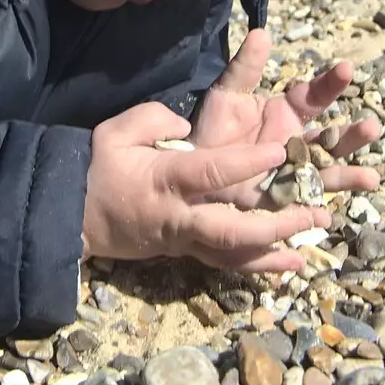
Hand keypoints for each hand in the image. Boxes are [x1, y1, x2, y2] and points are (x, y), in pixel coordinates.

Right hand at [83, 103, 328, 273]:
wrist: (73, 216)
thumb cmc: (96, 168)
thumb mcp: (115, 131)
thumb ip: (152, 118)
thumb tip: (184, 123)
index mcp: (165, 179)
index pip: (211, 172)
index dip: (247, 164)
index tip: (281, 153)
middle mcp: (180, 216)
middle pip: (231, 230)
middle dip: (274, 226)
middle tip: (312, 213)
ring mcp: (184, 239)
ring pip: (233, 255)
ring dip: (274, 253)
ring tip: (309, 249)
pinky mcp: (185, 251)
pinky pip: (226, 262)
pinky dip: (259, 266)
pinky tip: (289, 265)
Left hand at [190, 28, 382, 208]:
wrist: (191, 168)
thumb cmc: (212, 129)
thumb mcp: (227, 95)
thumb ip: (246, 67)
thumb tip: (262, 32)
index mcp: (287, 112)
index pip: (315, 96)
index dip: (330, 83)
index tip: (346, 69)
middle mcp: (297, 142)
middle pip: (331, 138)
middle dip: (352, 135)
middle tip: (371, 126)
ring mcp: (292, 171)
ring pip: (326, 172)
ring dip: (348, 174)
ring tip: (372, 178)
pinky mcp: (281, 198)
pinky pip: (302, 203)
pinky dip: (317, 209)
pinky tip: (330, 214)